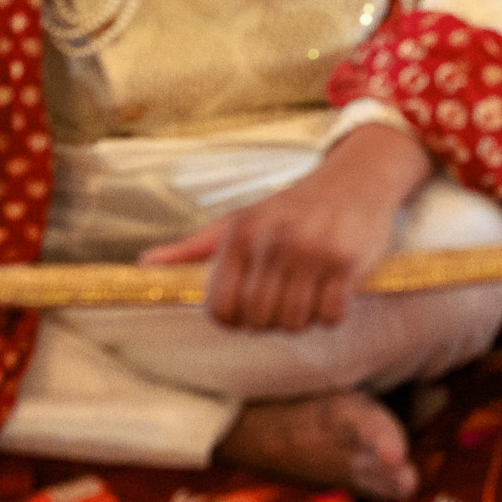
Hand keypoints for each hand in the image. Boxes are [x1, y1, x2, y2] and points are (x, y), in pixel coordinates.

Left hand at [140, 124, 433, 330]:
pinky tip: (331, 291)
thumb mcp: (240, 220)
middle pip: (258, 320)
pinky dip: (331, 314)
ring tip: (307, 294)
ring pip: (294, 322)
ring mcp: (312, 251)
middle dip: (271, 321)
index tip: (247, 311)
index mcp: (241, 233)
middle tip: (284, 300)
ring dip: (302, 319)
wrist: (356, 178)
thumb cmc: (291, 207)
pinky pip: (330, 316)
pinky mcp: (347, 262)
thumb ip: (194, 247)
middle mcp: (274, 241)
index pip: (221, 307)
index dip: (233, 320)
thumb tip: (145, 265)